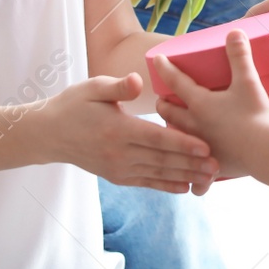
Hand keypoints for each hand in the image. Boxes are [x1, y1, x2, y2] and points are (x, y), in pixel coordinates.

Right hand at [42, 73, 218, 193]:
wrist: (49, 134)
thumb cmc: (74, 105)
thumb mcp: (93, 87)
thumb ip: (118, 87)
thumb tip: (137, 81)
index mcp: (117, 129)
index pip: (156, 138)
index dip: (182, 143)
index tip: (206, 146)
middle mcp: (119, 153)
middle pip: (162, 160)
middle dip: (192, 163)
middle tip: (219, 166)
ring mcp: (117, 168)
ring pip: (157, 173)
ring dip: (185, 175)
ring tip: (210, 178)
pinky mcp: (116, 176)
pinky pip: (146, 182)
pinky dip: (166, 185)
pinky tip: (185, 187)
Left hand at [152, 31, 268, 178]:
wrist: (264, 151)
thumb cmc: (254, 114)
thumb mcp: (248, 81)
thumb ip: (239, 55)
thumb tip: (234, 30)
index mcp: (200, 103)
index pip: (176, 82)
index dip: (165, 68)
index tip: (155, 60)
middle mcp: (194, 126)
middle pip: (169, 114)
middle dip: (164, 105)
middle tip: (162, 100)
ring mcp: (200, 147)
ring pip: (177, 141)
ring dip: (173, 134)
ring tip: (174, 132)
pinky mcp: (212, 167)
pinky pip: (198, 175)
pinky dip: (195, 179)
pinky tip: (195, 186)